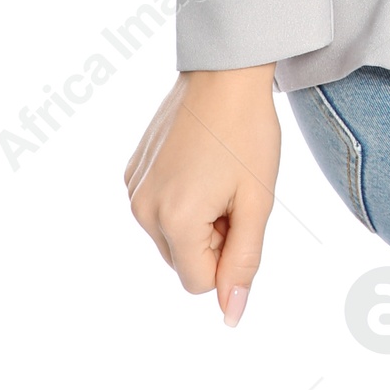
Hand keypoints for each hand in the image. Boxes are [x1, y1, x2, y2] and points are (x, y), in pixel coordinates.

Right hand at [125, 66, 278, 325]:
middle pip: (184, 261)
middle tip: (233, 189)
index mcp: (174, 220)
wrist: (225, 73)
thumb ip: (244, 263)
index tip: (240, 212)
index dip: (228, 255)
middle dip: (212, 238)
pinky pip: (159, 208)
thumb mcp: (257, 201)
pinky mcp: (132, 171)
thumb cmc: (248, 133)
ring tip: (217, 173)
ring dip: (197, 219)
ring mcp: (133, 188)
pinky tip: (199, 161)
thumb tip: (231, 315)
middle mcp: (142, 209)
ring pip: (172, 236)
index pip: (200, 282)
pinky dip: (181, 198)